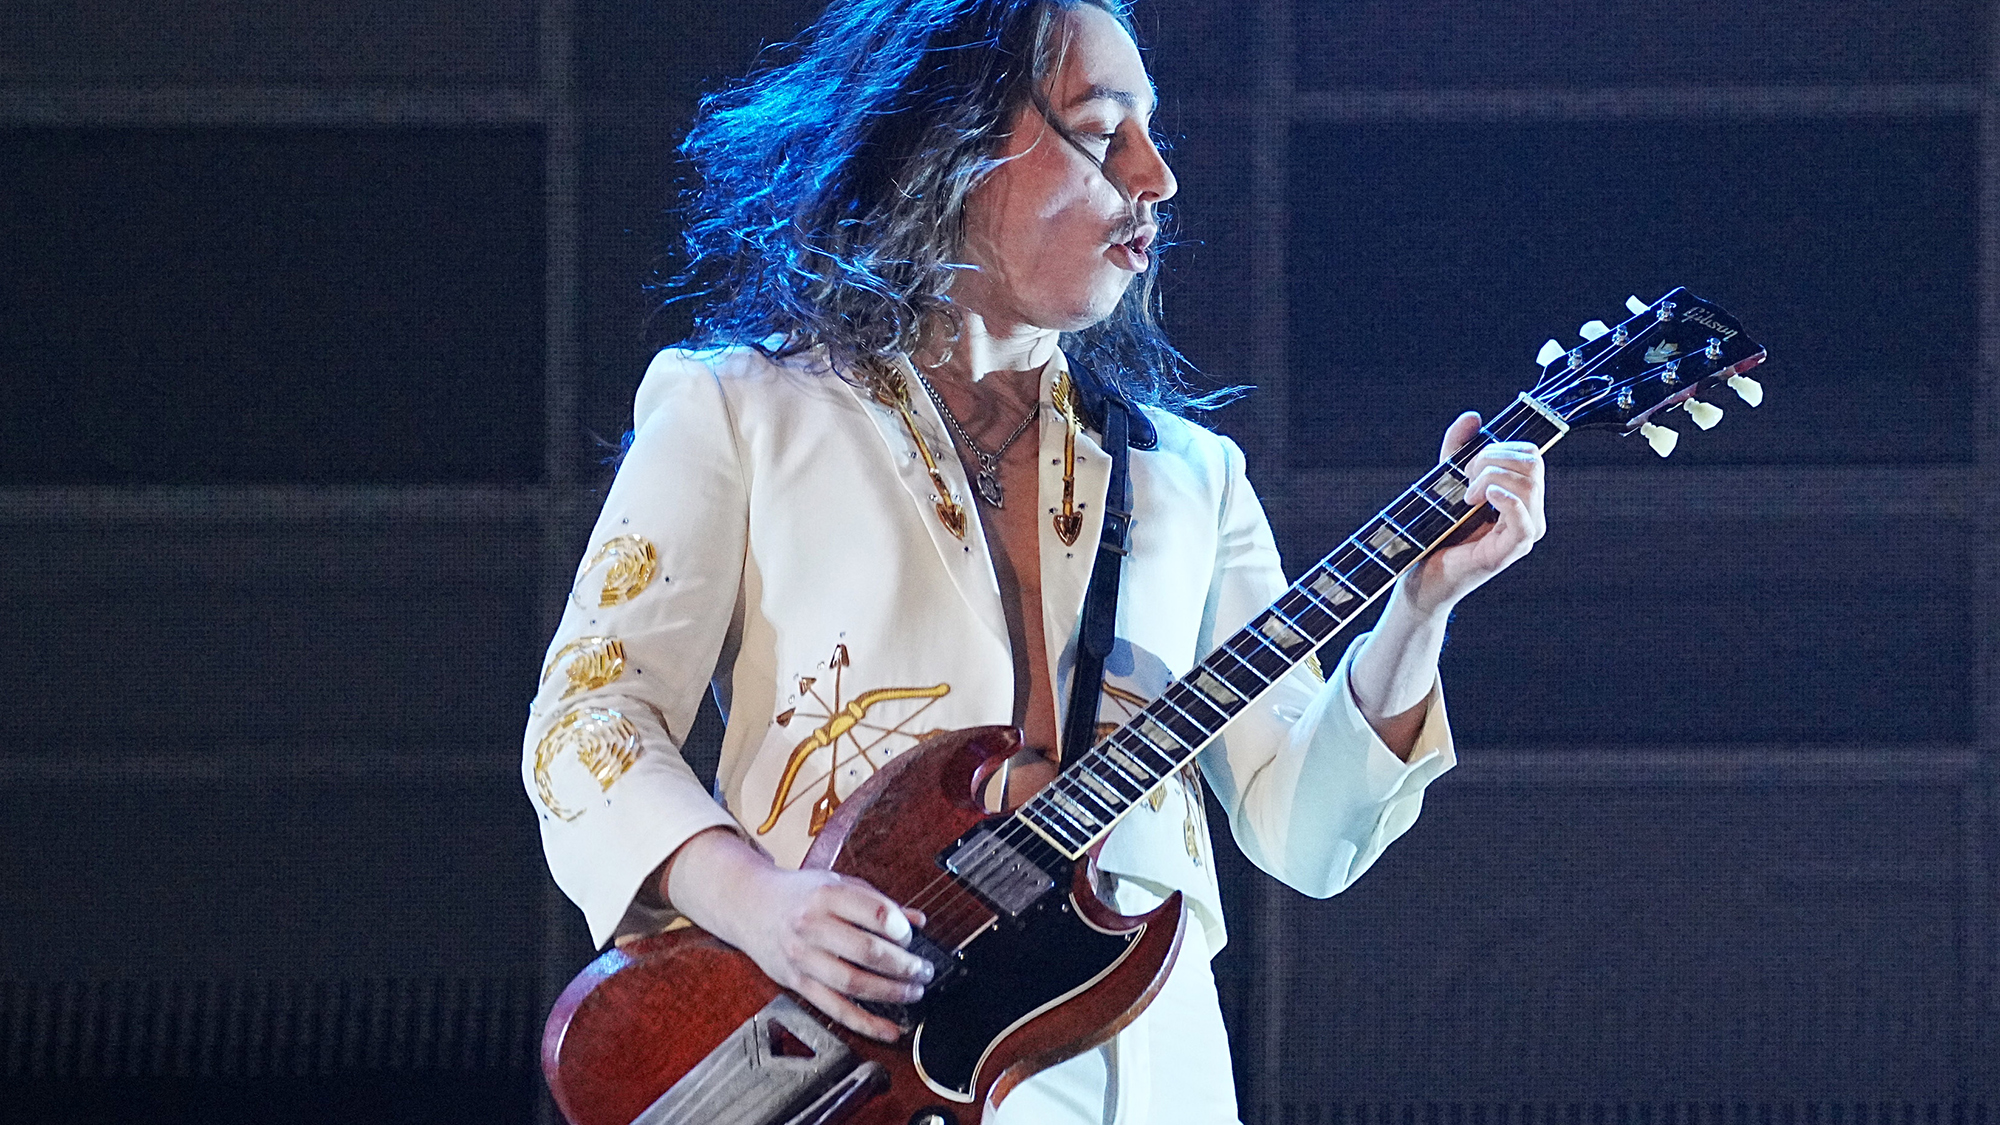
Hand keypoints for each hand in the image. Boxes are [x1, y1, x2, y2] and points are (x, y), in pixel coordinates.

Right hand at [662, 827, 930, 1041]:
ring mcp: (803, 957)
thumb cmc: (798, 894)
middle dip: (904, 965)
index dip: (901, 928)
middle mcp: (812, 926)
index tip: (912, 936)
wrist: (748, 903)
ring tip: (913, 992)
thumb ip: (877, 902)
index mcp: (826, 895)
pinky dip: (866, 1023)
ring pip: (853, 983)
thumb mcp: (837, 884)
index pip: (873, 912)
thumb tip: (918, 921)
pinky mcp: (797, 982)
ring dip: (891, 993)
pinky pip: (835, 1008)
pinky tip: (889, 1029)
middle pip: (867, 951)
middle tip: (923, 971)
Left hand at [1398, 410, 1547, 617]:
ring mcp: (1523, 534)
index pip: (1531, 454)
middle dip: (1493, 459)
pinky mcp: (1509, 552)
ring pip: (1528, 484)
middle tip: (1464, 481)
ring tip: (1465, 496)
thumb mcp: (1445, 481)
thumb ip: (1458, 449)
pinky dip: (1505, 499)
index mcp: (1521, 496)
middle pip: (1532, 462)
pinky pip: (1524, 520)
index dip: (1498, 448)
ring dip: (1490, 478)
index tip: (1467, 465)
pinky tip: (1483, 497)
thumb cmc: (1436, 531)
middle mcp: (1530, 514)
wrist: (1420, 573)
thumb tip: (1473, 417)